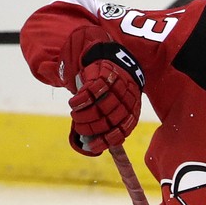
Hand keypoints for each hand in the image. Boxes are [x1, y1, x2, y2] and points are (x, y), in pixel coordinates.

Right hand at [59, 25, 143, 156]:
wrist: (114, 58)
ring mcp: (116, 89)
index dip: (106, 140)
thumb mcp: (116, 107)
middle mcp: (126, 102)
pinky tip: (74, 103)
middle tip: (79, 127)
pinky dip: (80, 100)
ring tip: (75, 116)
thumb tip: (90, 146)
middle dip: (90, 127)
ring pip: (99, 108)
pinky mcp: (104, 76)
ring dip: (83, 115)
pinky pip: (91, 92)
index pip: (121, 131)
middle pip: (107, 120)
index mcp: (131, 113)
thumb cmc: (112, 90)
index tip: (92, 145)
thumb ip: (106, 124)